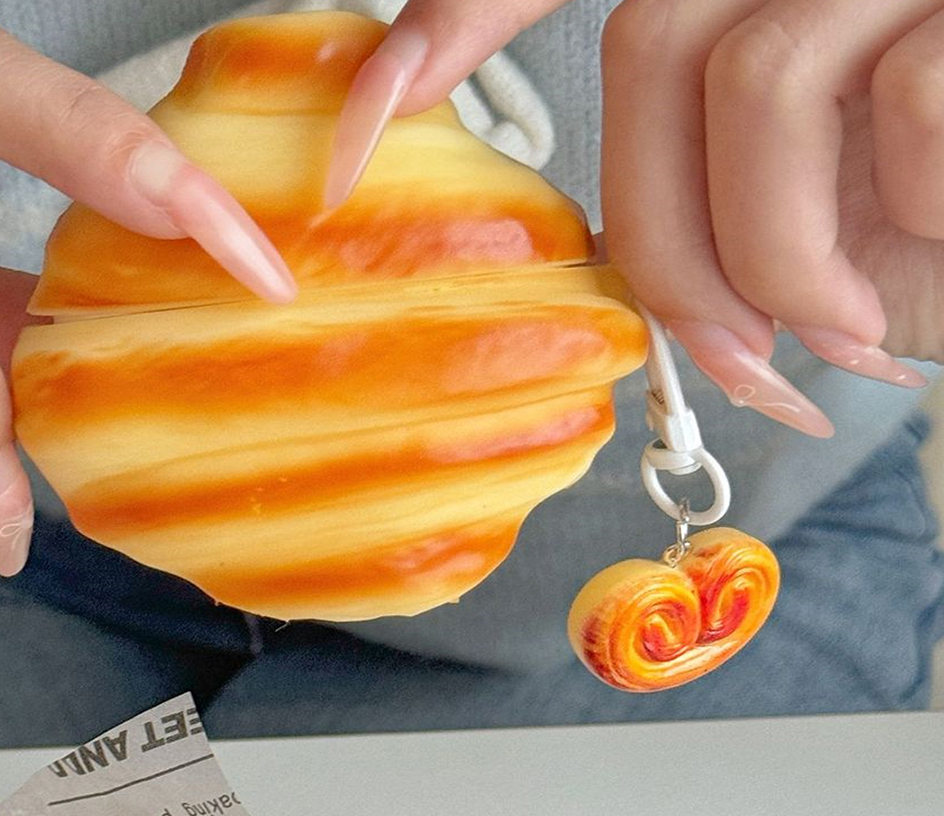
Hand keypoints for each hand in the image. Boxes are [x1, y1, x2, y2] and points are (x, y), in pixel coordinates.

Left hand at [325, 0, 940, 437]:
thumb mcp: (846, 195)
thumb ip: (738, 187)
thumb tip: (633, 270)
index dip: (457, 23)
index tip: (352, 137)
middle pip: (656, 51)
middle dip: (674, 242)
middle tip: (735, 360)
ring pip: (756, 81)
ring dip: (781, 251)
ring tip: (841, 335)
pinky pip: (900, 98)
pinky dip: (910, 211)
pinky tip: (943, 249)